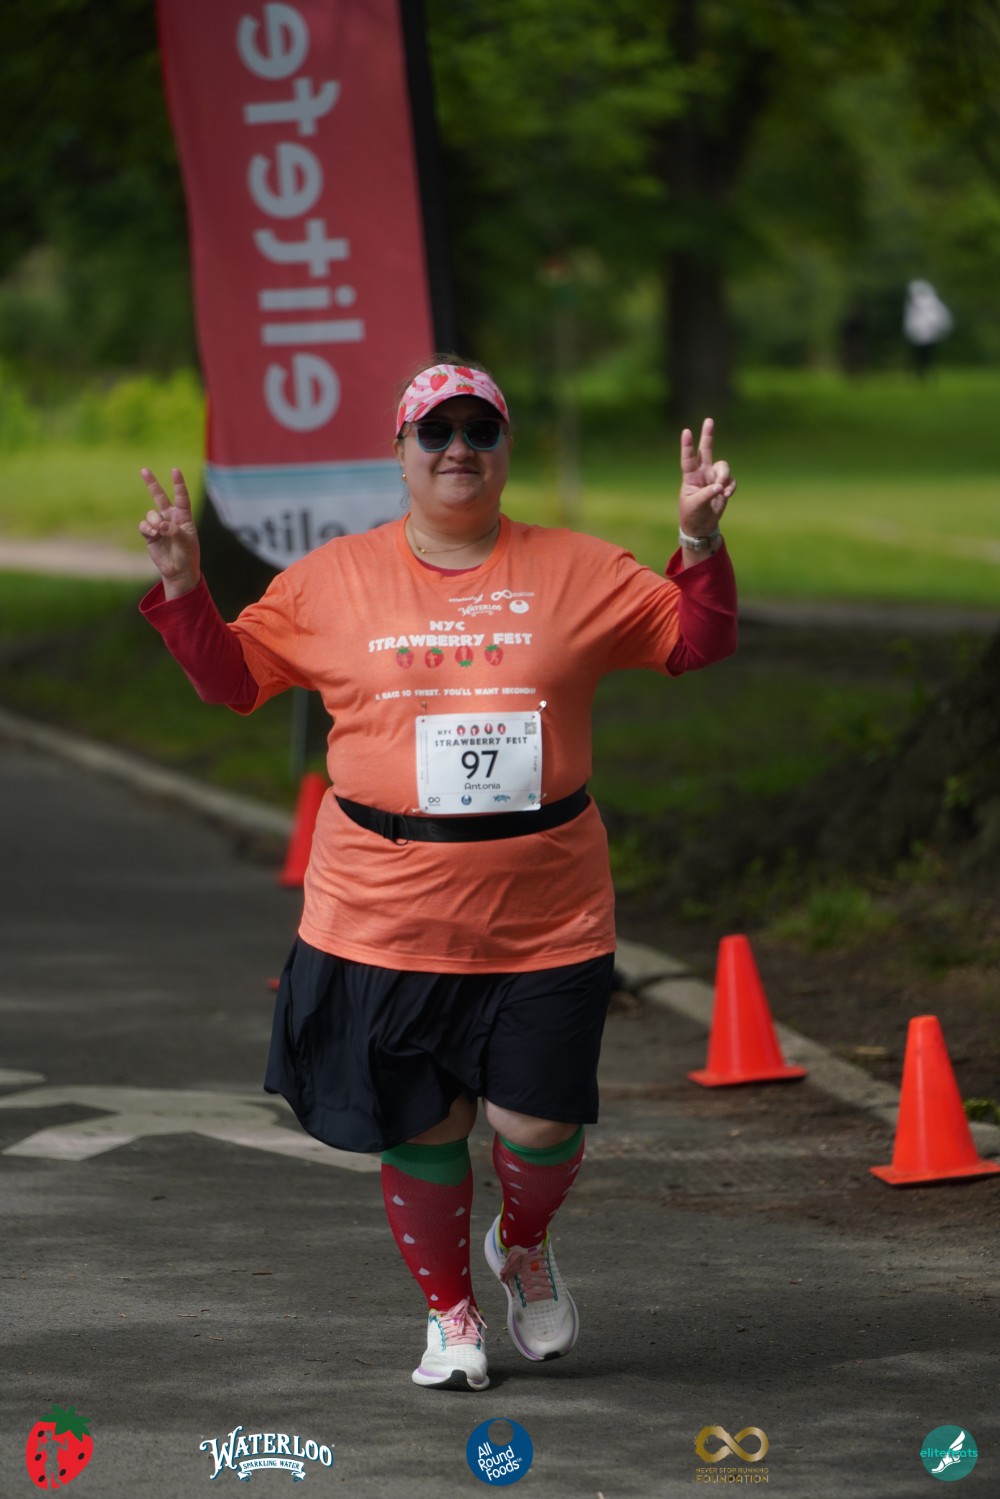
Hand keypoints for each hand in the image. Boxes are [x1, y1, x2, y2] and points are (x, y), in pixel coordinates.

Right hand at [139, 466, 201, 597]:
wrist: (178, 570)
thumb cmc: (187, 554)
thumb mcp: (186, 542)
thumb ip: (174, 531)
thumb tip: (160, 525)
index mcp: (183, 516)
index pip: (181, 497)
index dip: (178, 484)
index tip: (175, 471)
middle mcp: (170, 517)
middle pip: (159, 496)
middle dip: (151, 483)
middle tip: (144, 470)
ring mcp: (159, 525)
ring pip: (151, 514)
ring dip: (154, 521)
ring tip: (159, 531)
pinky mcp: (150, 534)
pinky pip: (144, 525)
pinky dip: (147, 528)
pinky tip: (153, 534)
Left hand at [679, 417, 735, 539]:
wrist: (701, 525)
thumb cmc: (691, 514)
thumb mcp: (695, 505)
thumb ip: (706, 494)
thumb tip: (720, 486)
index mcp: (690, 476)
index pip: (688, 459)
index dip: (687, 445)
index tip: (686, 431)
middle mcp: (702, 473)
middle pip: (706, 449)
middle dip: (708, 435)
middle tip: (708, 420)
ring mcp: (714, 477)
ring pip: (724, 466)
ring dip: (725, 477)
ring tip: (722, 491)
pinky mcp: (724, 485)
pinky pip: (731, 480)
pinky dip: (731, 487)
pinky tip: (726, 496)